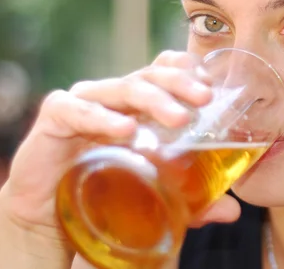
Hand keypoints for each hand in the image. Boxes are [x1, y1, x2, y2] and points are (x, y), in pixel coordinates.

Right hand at [0, 51, 240, 254]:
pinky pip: (77, 110)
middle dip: (180, 84)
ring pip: (121, 89)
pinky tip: (126, 129)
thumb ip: (193, 200)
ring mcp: (83, 102)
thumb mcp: (155, 193)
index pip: (163, 69)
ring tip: (180, 118)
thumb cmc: (105, 191)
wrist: (50, 214)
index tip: (212, 86)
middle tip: (206, 99)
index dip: (187, 70)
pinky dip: (101, 117)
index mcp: (136, 103)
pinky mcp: (55, 117)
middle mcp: (112, 96)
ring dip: (152, 100)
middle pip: (148, 76)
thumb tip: (232, 211)